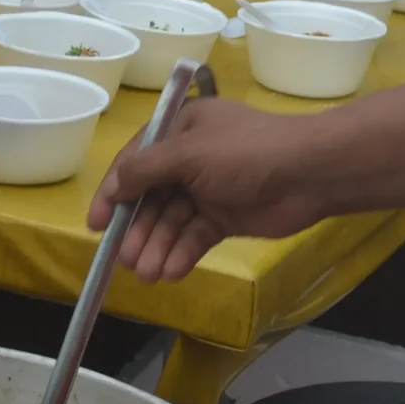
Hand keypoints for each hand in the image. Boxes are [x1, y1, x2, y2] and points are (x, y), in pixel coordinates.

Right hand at [88, 98, 330, 281]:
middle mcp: (190, 158)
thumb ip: (146, 170)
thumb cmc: (246, 152)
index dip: (113, 193)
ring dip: (158, 246)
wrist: (309, 173)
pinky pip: (195, 236)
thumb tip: (112, 188)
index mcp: (180, 130)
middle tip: (126, 260)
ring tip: (148, 274)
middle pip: (152, 197)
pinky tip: (171, 271)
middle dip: (138, 229)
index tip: (95, 224)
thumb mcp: (189, 153)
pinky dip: (182, 253)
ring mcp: (208, 189)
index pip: (135, 162)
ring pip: (172, 221)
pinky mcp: (225, 216)